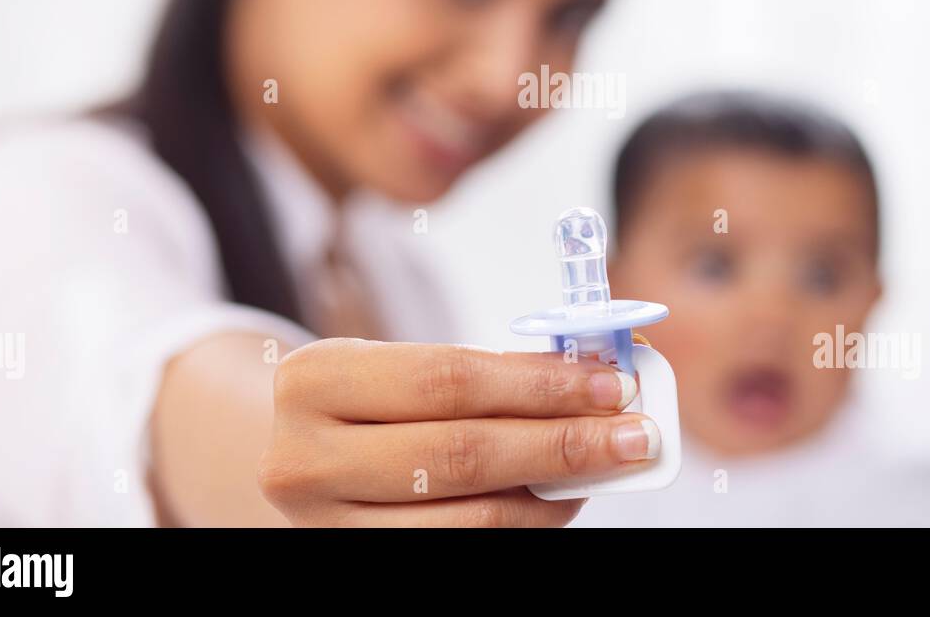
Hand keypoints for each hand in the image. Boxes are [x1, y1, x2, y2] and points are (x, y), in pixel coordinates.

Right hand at [257, 339, 655, 525]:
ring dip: (554, 493)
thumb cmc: (368, 399)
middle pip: (460, 453)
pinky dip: (522, 524)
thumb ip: (488, 372)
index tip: (611, 382)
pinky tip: (559, 500)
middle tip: (634, 433)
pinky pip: (460, 548)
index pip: (446, 381)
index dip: (538, 384)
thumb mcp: (403, 366)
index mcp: (314, 380)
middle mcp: (304, 458)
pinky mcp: (354, 562)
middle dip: (562, 442)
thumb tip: (592, 379)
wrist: (296, 454)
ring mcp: (324, 526)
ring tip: (606, 468)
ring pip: (468, 517)